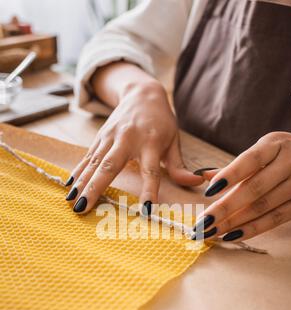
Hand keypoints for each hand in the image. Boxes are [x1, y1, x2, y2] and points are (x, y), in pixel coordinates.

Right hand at [65, 82, 203, 214]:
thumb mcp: (174, 141)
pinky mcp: (100, 137)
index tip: (146, 211)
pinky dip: (77, 172)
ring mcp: (110, 137)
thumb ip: (179, 166)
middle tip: (84, 207)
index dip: (149, 190)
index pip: (151, 171)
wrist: (142, 93)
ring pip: (93, 162)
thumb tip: (196, 183)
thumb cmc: (162, 122)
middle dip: (96, 188)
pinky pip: (87, 157)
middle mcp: (128, 139)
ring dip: (81, 182)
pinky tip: (68, 186)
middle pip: (110, 166)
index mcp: (151, 143)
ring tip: (72, 202)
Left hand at [194, 132, 290, 240]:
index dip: (229, 176)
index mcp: (275, 144)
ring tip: (211, 232)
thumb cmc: (287, 155)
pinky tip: (233, 235)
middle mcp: (290, 161)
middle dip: (224, 208)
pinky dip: (253, 229)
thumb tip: (204, 177)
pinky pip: (277, 219)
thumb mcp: (267, 150)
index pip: (249, 160)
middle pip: (254, 188)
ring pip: (263, 206)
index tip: (208, 193)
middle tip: (202, 224)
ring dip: (234, 222)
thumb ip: (238, 166)